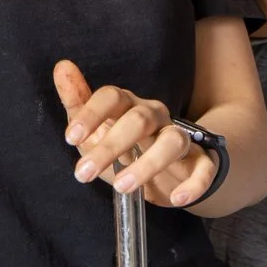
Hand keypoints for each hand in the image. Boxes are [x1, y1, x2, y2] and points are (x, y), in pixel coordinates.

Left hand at [54, 60, 221, 206]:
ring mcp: (180, 138)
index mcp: (129, 105)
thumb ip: (77, 101)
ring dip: (148, 164)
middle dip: (110, 146)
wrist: (168, 174)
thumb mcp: (96, 129)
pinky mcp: (200, 162)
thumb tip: (62, 67)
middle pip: (139, 120)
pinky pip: (204, 168)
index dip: (92, 114)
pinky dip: (194, 183)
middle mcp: (156, 116)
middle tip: (84, 173)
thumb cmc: (126, 148)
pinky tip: (177, 199)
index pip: (113, 97)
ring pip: (172, 141)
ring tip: (121, 187)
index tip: (70, 137)